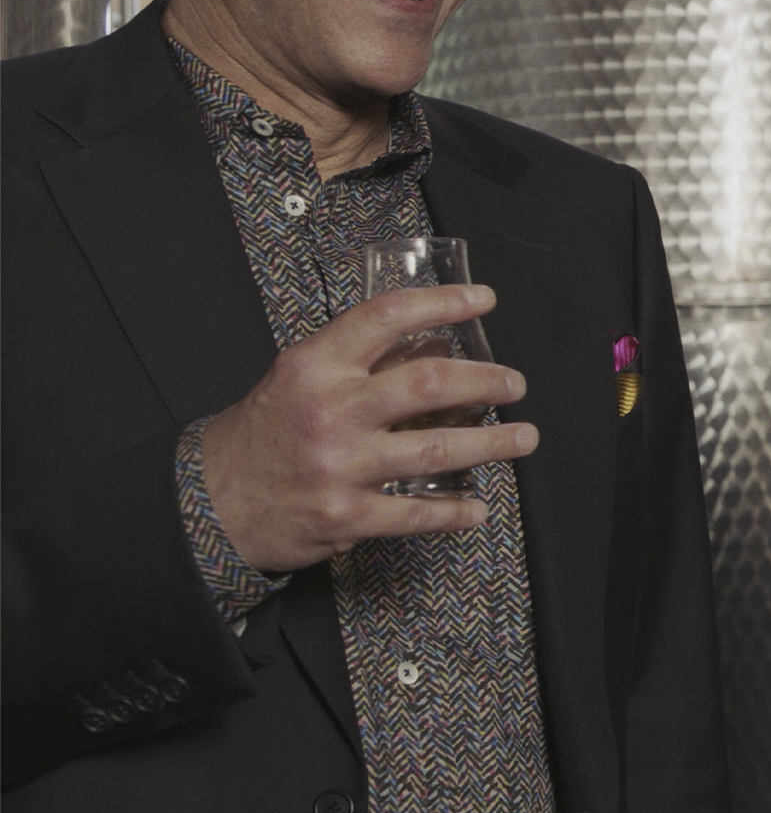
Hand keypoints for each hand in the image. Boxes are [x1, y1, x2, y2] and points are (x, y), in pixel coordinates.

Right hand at [199, 284, 534, 572]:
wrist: (207, 501)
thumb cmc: (264, 433)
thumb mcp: (300, 378)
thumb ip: (361, 361)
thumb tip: (438, 343)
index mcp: (316, 365)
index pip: (388, 316)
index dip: (443, 302)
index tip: (483, 299)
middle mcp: (330, 410)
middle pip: (429, 384)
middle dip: (486, 380)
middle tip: (515, 382)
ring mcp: (339, 464)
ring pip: (436, 448)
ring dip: (491, 443)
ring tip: (522, 438)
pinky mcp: (344, 514)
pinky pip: (415, 512)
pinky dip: (454, 512)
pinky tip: (476, 507)